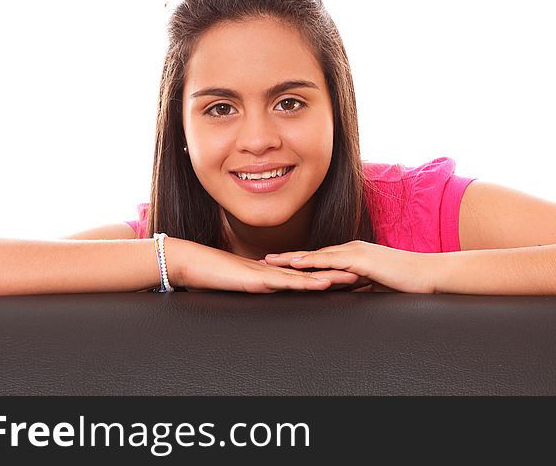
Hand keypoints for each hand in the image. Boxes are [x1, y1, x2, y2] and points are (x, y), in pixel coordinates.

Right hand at [165, 237, 363, 292]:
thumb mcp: (239, 286)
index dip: (329, 275)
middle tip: (365, 275)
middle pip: (313, 272)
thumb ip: (255, 288)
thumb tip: (267, 293)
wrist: (190, 263)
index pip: (306, 275)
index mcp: (273, 274)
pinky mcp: (258, 279)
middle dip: (339, 274)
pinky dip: (306, 283)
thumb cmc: (211, 275)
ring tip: (354, 278)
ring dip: (330, 277)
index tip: (352, 277)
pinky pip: (287, 282)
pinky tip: (322, 283)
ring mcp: (267, 273)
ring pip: (305, 276)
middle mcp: (275, 271)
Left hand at [263, 240, 436, 292]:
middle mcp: (350, 250)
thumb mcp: (375, 284)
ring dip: (291, 259)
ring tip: (270, 262)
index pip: (319, 259)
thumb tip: (347, 295)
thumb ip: (359, 286)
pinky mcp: (361, 259)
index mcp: (352, 256)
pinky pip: (331, 261)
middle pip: (312, 255)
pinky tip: (296, 265)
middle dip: (286, 258)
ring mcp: (355, 252)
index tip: (277, 265)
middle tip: (263, 260)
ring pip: (316, 256)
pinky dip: (311, 262)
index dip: (298, 262)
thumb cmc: (405, 282)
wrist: (427, 275)